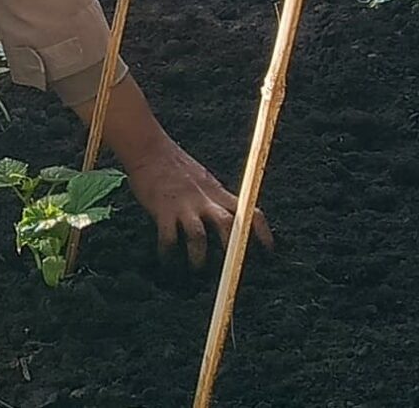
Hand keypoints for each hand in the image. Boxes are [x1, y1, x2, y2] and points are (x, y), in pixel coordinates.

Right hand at [124, 136, 273, 267]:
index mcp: (218, 193)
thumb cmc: (175, 166)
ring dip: (199, 257)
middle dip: (232, 249)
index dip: (262, 233)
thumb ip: (215, 199)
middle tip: (230, 269)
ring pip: (199, 236)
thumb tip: (226, 221)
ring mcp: (184, 205)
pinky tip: (167, 262)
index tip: (269, 252)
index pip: (250, 211)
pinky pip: (168, 238)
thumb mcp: (204, 180)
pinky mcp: (163, 210)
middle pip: (228, 225)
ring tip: (196, 270)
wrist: (150, 149)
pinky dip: (168, 254)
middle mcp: (205, 199)